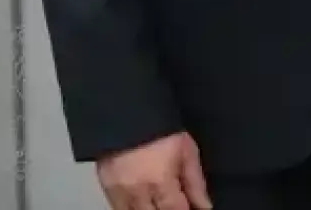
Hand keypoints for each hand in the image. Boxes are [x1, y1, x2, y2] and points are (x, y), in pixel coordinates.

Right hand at [95, 131, 210, 209]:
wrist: (126, 111)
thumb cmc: (161, 128)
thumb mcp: (186, 151)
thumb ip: (195, 182)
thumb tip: (204, 206)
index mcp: (160, 182)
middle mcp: (137, 192)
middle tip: (174, 202)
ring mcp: (119, 192)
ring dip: (149, 209)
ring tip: (159, 200)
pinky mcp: (106, 188)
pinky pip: (118, 209)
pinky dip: (131, 208)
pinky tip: (143, 202)